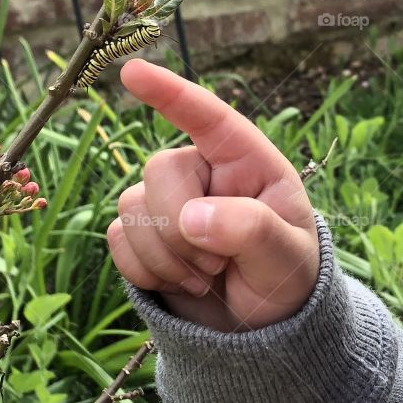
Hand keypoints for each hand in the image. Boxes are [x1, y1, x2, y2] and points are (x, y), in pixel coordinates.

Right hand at [107, 59, 319, 331]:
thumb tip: (192, 218)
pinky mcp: (136, 233)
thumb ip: (250, 230)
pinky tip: (178, 283)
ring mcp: (164, 201)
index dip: (170, 93)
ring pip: (131, 208)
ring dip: (167, 259)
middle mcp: (200, 172)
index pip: (208, 118)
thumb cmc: (283, 278)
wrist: (257, 329)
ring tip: (206, 278)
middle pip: (159, 172)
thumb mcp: (286, 257)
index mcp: (245, 162)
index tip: (132, 72)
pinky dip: (147, 272)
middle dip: (181, 229)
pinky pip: (117, 241)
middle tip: (219, 267)